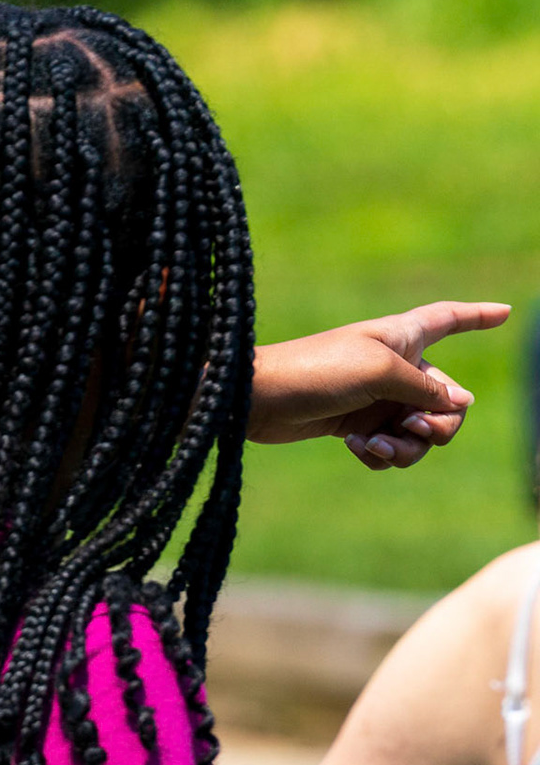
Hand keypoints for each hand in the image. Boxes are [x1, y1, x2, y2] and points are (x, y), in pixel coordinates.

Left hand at [248, 301, 511, 469]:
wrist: (257, 400)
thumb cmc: (316, 371)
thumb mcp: (380, 372)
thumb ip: (427, 389)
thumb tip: (463, 403)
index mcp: (402, 337)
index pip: (449, 318)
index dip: (478, 315)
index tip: (507, 312)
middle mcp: (395, 366)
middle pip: (449, 401)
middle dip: (440, 423)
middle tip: (410, 425)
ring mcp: (376, 398)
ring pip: (422, 433)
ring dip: (409, 446)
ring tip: (376, 444)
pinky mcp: (356, 426)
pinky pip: (392, 448)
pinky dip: (382, 453)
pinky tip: (358, 447)